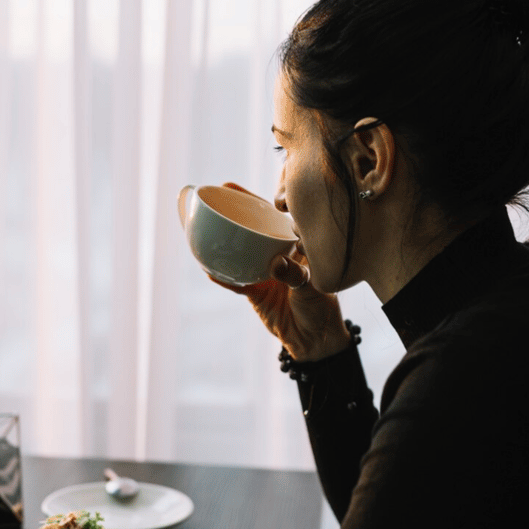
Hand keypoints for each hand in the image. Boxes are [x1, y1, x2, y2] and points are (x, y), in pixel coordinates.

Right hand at [210, 183, 351, 361]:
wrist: (316, 341)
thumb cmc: (322, 308)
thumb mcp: (314, 287)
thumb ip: (297, 274)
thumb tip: (275, 264)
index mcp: (297, 245)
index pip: (279, 216)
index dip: (261, 199)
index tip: (244, 188)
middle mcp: (278, 254)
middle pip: (254, 228)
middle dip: (237, 210)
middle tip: (218, 194)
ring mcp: (264, 272)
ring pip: (241, 251)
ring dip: (224, 240)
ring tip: (205, 224)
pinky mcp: (255, 292)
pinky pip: (235, 281)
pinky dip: (222, 276)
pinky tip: (208, 268)